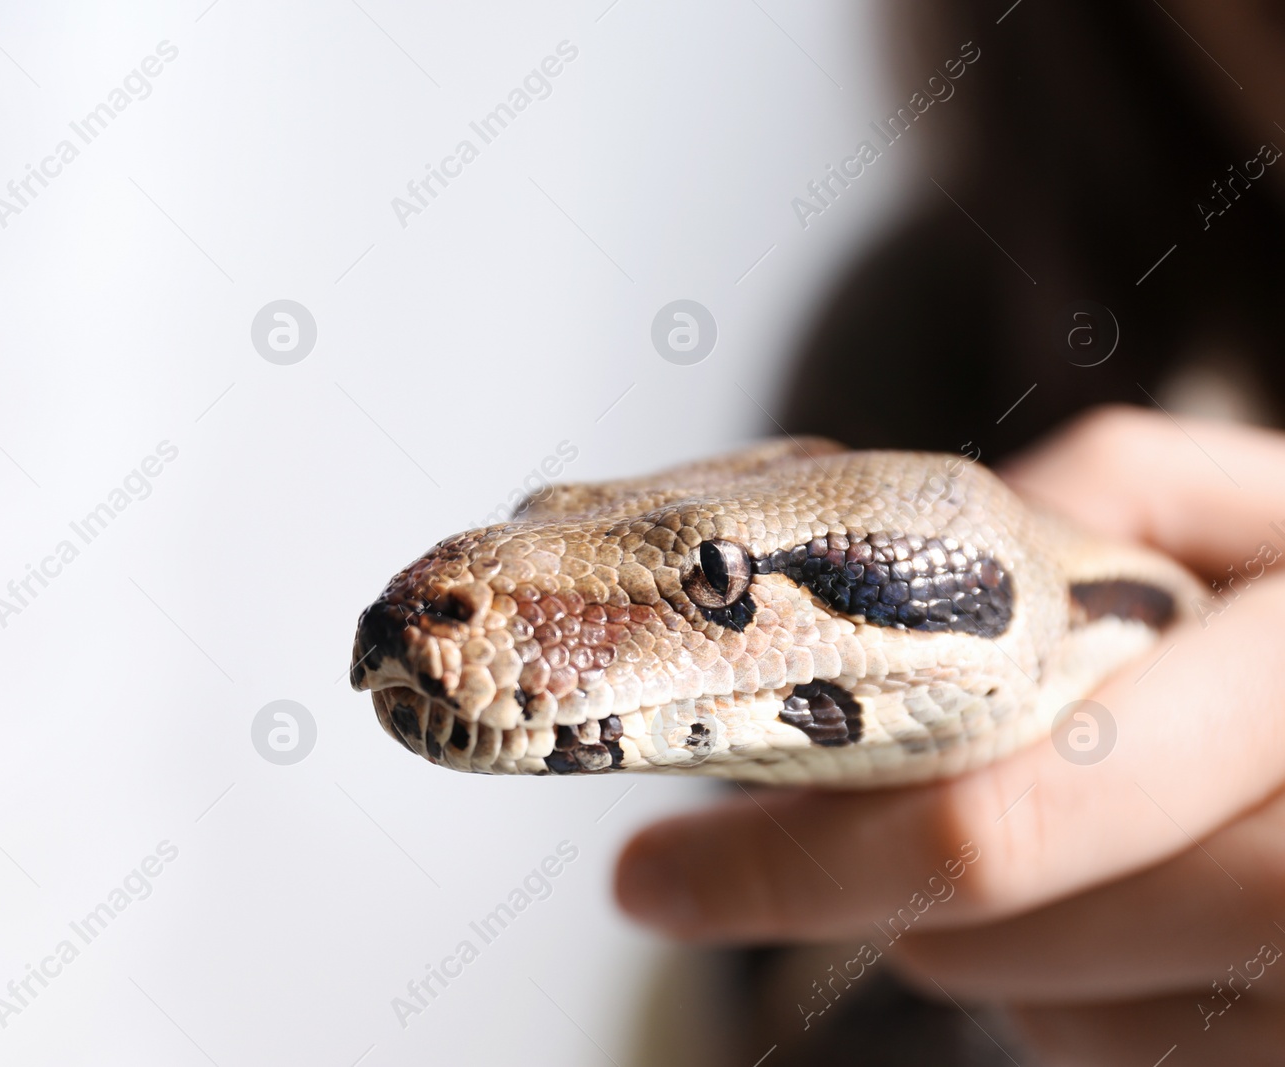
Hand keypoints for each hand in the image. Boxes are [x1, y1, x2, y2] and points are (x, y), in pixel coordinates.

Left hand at [614, 406, 1284, 1064]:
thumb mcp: (1278, 507)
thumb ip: (1122, 496)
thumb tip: (939, 551)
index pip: (1001, 817)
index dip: (801, 858)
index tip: (648, 872)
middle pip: (1004, 938)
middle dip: (865, 890)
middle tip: (754, 858)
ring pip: (1055, 1016)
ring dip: (979, 942)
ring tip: (996, 847)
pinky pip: (1135, 1059)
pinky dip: (1074, 998)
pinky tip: (1108, 912)